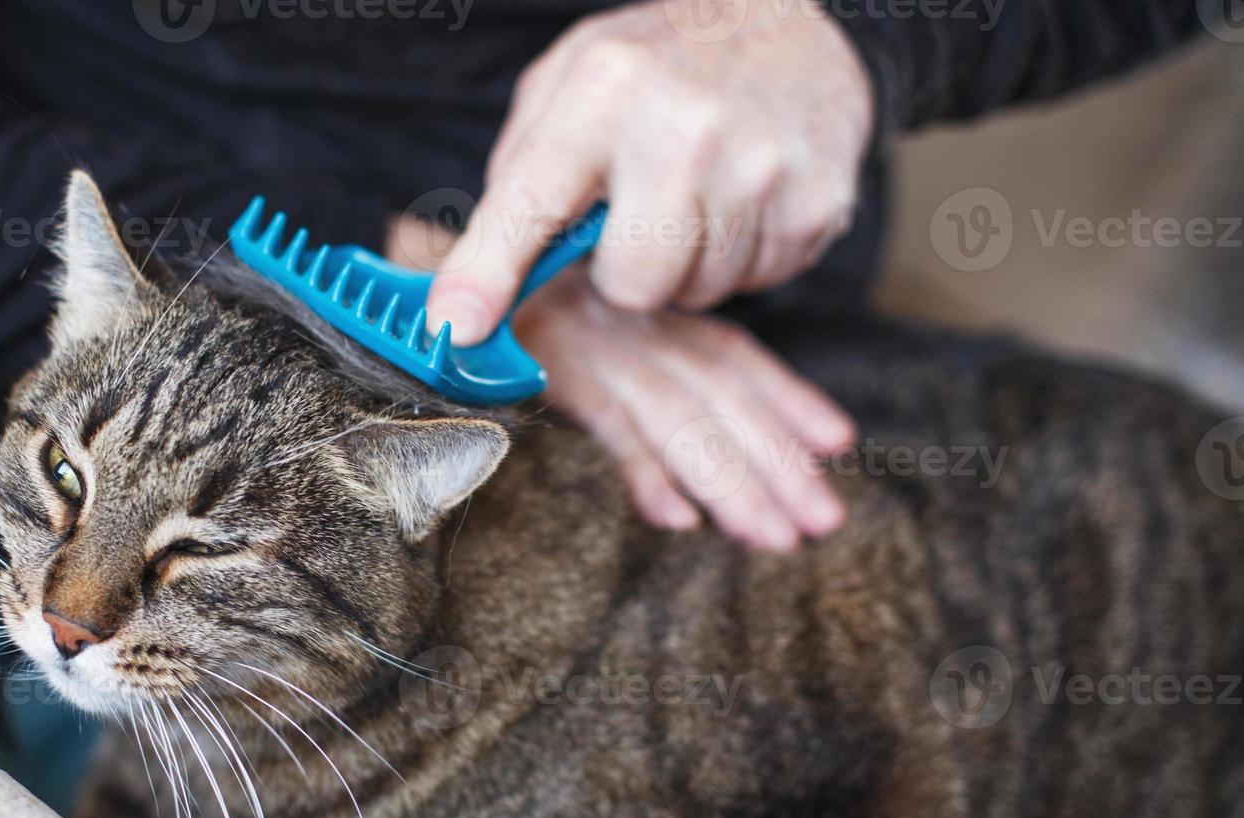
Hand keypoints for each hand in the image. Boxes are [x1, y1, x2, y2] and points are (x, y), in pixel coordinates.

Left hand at [427, 0, 873, 343]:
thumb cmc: (659, 63)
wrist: (789, 20)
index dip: (488, 274)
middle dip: (629, 269)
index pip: (531, 204)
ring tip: (700, 192)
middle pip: (633, 284)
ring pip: (696, 292)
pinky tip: (745, 196)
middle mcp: (684, 128)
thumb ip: (519, 177)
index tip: (459, 326)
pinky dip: (744, 255)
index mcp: (605, 91)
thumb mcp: (570, 84)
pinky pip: (757, 284)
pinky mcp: (818, 204)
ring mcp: (761, 167)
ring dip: (689, 263)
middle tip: (642, 213)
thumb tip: (470, 291)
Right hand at [515, 268, 854, 549]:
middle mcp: (635, 328)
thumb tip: (690, 448)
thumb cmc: (516, 306)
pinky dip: (644, 472)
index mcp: (649, 315)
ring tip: (772, 537)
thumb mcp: (589, 322)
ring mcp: (598, 350)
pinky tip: (677, 518)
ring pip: (681, 420)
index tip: (838, 440)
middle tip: (824, 521)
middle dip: (778, 462)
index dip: (788, 396)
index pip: (733, 355)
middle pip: (723, 398)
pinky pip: (609, 426)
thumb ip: (643, 364)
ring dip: (731, 483)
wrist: (445, 284)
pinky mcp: (554, 371)